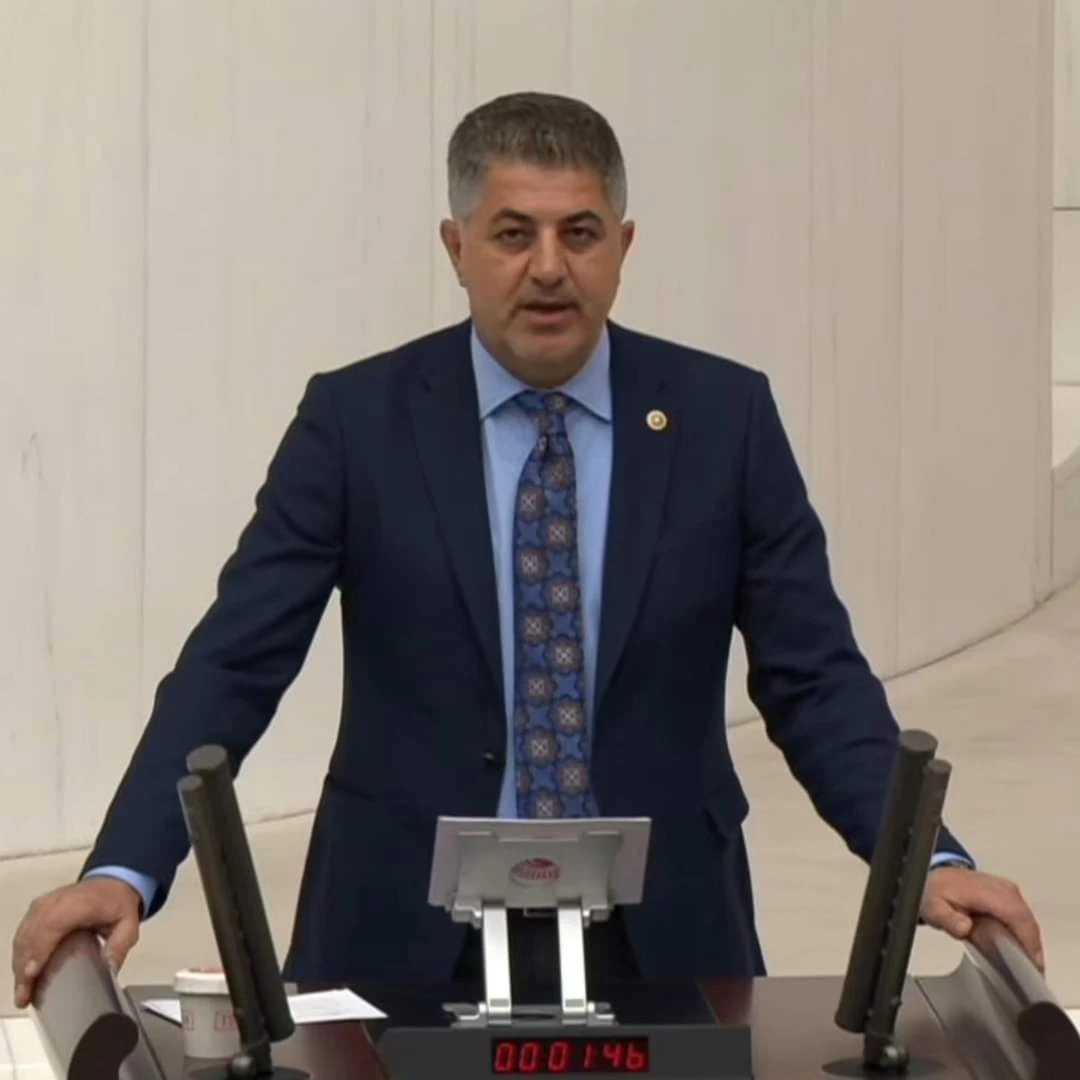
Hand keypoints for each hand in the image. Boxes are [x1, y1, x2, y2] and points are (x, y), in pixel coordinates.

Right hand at [10, 878, 141, 1007]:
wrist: (111, 883)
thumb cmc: (116, 902)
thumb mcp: (129, 924)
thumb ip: (119, 947)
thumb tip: (109, 969)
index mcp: (81, 903)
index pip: (53, 925)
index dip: (40, 949)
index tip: (32, 973)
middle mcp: (58, 901)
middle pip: (32, 934)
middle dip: (25, 967)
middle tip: (25, 995)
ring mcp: (44, 904)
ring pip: (23, 936)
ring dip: (20, 964)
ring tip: (23, 992)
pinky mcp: (36, 910)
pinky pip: (23, 933)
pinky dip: (20, 955)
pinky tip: (23, 975)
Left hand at [920, 866, 1043, 972]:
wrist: (936, 878)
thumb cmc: (937, 893)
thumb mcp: (935, 908)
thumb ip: (949, 920)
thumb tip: (964, 927)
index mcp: (986, 891)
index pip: (1016, 916)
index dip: (1028, 941)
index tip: (1033, 966)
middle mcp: (1003, 888)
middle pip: (1027, 922)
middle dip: (1033, 948)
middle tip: (1033, 974)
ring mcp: (1009, 890)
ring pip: (1028, 921)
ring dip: (1031, 944)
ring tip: (1029, 968)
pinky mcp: (1010, 896)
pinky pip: (1023, 919)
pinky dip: (1026, 936)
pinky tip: (1022, 952)